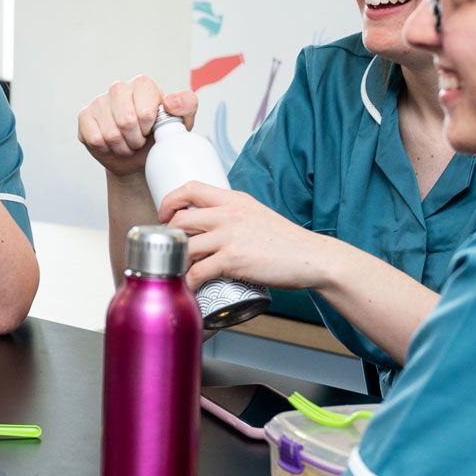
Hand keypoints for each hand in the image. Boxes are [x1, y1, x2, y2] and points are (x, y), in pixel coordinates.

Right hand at [76, 75, 196, 177]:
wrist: (138, 158)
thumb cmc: (159, 136)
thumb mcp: (181, 123)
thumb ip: (187, 104)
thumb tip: (169, 102)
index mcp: (142, 84)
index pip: (145, 111)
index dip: (150, 127)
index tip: (152, 130)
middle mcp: (118, 88)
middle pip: (126, 121)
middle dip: (136, 139)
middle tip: (140, 140)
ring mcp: (99, 101)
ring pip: (110, 133)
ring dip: (122, 147)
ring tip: (127, 143)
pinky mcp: (84, 116)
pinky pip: (95, 138)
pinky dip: (107, 149)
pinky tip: (112, 145)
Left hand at [155, 182, 327, 290]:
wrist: (312, 258)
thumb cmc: (286, 242)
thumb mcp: (256, 215)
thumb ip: (234, 216)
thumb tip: (211, 226)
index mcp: (234, 200)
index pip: (190, 188)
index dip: (169, 201)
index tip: (164, 216)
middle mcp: (229, 213)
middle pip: (180, 219)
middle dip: (168, 238)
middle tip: (168, 251)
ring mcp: (230, 236)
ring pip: (184, 246)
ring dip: (175, 262)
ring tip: (177, 273)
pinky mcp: (233, 259)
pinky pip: (197, 271)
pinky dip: (188, 283)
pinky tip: (189, 288)